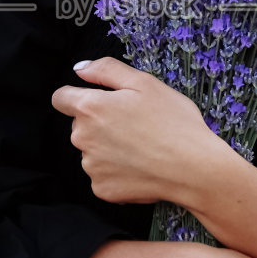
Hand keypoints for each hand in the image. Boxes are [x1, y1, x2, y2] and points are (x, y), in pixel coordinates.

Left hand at [52, 56, 227, 205]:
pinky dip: (117, 171)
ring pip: (91, 151)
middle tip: (134, 123)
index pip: (61, 98)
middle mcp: (83, 138)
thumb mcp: (144, 83)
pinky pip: (102, 175)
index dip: (78, 96)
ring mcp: (92, 167)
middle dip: (99, 122)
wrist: (195, 169)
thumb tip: (80, 68)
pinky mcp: (103, 189)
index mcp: (90, 108)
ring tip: (141, 146)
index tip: (100, 102)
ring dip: (107, 148)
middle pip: (79, 125)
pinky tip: (140, 167)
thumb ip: (106, 70)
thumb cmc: (174, 122)